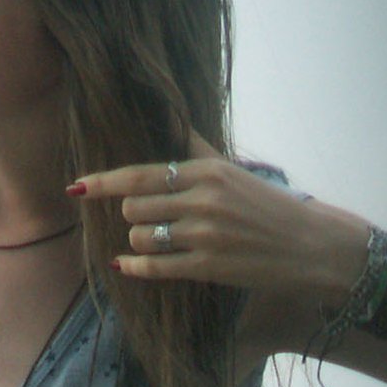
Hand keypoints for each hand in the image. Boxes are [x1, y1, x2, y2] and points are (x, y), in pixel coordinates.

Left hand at [68, 134, 366, 301]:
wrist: (310, 246)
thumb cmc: (269, 207)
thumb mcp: (232, 170)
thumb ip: (195, 149)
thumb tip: (167, 118)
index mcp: (207, 171)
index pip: (140, 175)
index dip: (103, 182)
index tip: (76, 187)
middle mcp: (203, 200)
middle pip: (134, 207)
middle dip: (132, 215)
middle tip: (149, 219)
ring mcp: (205, 235)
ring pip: (142, 237)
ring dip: (139, 242)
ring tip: (158, 241)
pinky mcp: (209, 267)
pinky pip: (155, 268)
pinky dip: (134, 267)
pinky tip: (125, 265)